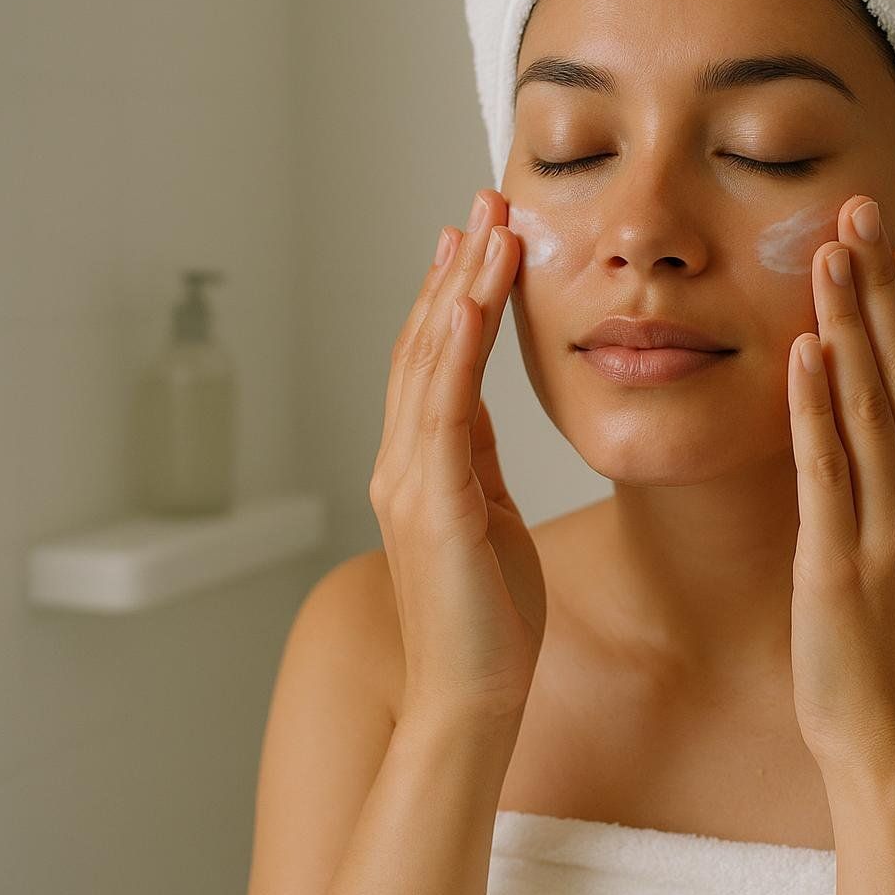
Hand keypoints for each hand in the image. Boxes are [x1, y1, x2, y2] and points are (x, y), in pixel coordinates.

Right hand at [368, 189, 545, 723]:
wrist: (474, 696)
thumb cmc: (490, 617)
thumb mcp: (486, 515)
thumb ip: (474, 460)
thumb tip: (478, 411)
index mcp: (421, 464)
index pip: (433, 359)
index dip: (451, 292)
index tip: (474, 235)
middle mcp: (403, 461)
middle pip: (426, 343)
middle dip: (458, 267)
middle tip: (485, 198)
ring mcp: (410, 480)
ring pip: (432, 361)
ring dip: (462, 287)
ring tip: (491, 225)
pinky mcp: (432, 503)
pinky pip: (443, 410)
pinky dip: (456, 349)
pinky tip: (473, 300)